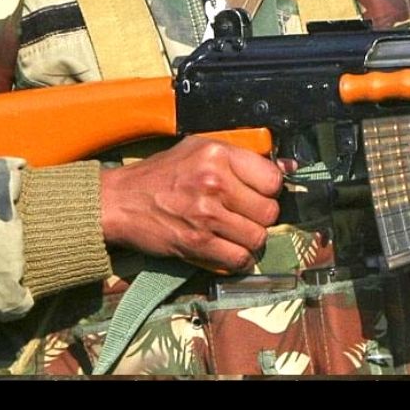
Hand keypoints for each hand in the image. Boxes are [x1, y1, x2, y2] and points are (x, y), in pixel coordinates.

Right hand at [98, 136, 283, 273]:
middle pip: (269, 211)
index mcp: (218, 154)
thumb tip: (288, 166)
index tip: (258, 193)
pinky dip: (237, 259)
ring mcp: (206, 214)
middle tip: (244, 215)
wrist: (120, 201)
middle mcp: (215, 182)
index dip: (269, 189)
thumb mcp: (199, 149)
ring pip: (257, 238)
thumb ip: (239, 156)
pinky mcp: (197, 243)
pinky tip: (227, 249)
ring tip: (234, 233)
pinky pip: (238, 259)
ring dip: (250, 240)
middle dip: (260, 217)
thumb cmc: (161, 174)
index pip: (273, 179)